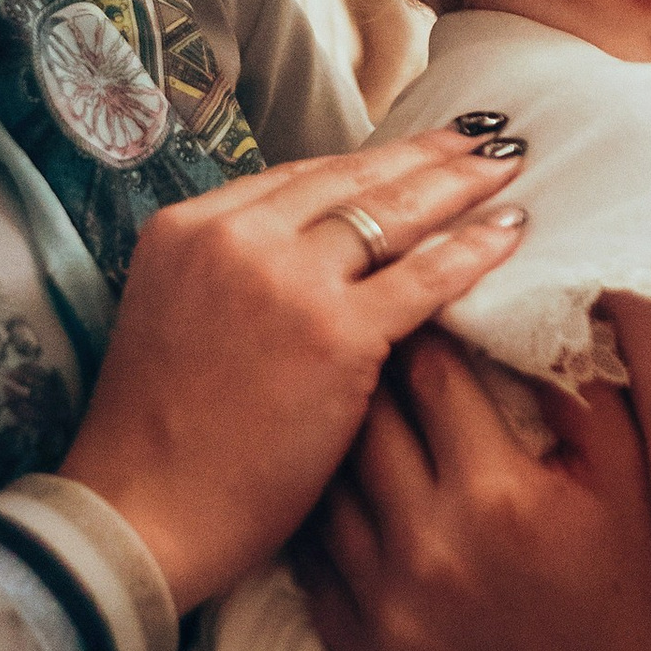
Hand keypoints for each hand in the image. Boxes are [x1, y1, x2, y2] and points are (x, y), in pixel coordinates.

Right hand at [61, 131, 529, 609]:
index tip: (412, 150)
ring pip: (393, 214)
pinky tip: (510, 232)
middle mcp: (234, 236)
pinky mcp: (335, 333)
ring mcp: (286, 280)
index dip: (366, 161)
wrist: (140, 515)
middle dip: (425, 154)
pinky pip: (423, 277)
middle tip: (483, 136)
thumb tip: (316, 258)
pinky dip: (474, 249)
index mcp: (187, 227)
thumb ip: (236, 275)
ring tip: (509, 167)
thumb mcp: (177, 317)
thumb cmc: (158, 443)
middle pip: (352, 180)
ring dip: (459, 185)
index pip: (299, 178)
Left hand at [296, 336, 650, 650]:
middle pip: (362, 419)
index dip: (422, 324)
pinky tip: (331, 486)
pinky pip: (311, 563)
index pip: (428, 371)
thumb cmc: (630, 584)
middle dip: (366, 370)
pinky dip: (319, 517)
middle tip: (366, 338)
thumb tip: (533, 305)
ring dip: (333, 440)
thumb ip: (579, 383)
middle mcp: (430, 549)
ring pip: (325, 487)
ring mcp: (386, 608)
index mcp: (499, 493)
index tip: (419, 302)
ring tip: (340, 406)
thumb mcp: (627, 474)